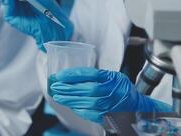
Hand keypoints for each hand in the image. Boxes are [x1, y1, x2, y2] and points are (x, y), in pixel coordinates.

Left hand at [49, 68, 171, 122]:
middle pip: (88, 89)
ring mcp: (110, 105)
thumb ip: (94, 75)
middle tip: (55, 86)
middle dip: (68, 88)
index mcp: (111, 78)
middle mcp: (111, 91)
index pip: (90, 74)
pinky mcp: (106, 115)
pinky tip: (68, 104)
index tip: (59, 75)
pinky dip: (77, 108)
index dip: (73, 75)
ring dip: (69, 99)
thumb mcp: (111, 75)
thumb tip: (69, 75)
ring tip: (57, 96)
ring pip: (87, 102)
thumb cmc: (120, 88)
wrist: (135, 106)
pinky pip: (89, 112)